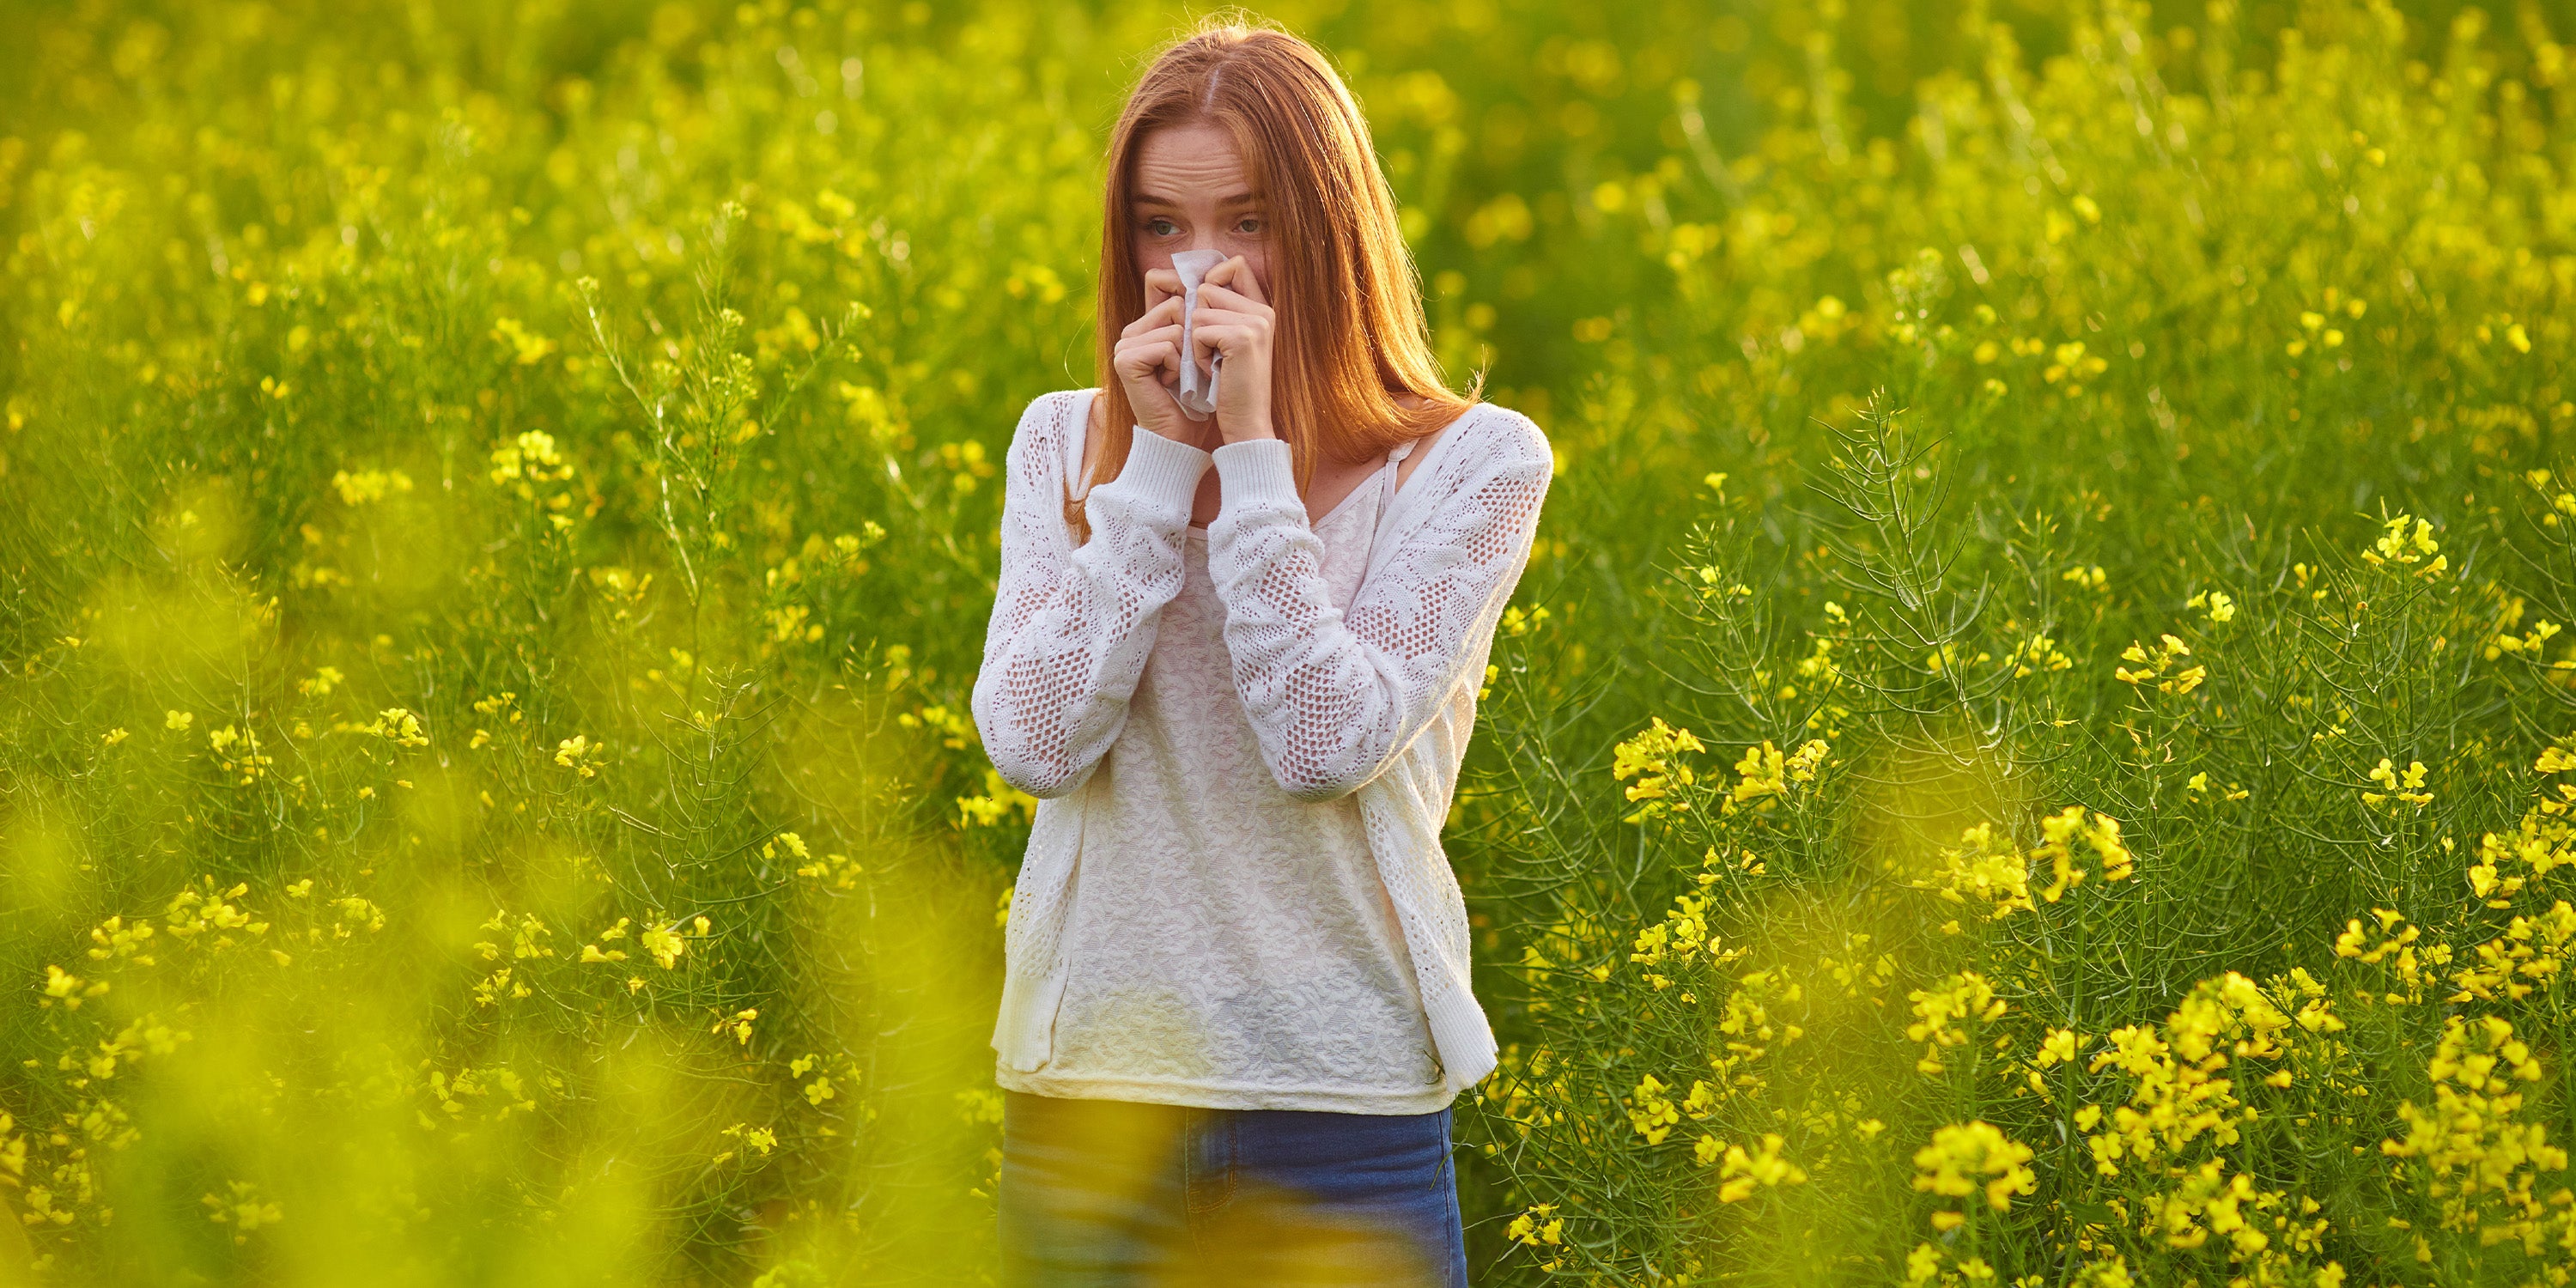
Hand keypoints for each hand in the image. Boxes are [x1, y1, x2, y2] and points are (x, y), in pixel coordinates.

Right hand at [1110, 286, 1194, 444]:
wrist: (1181, 436)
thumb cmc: (1197, 395)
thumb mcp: (1200, 348)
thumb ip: (1197, 314)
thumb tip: (1212, 275)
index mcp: (1146, 324)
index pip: (1161, 281)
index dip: (1186, 292)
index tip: (1203, 323)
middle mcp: (1131, 331)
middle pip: (1177, 304)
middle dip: (1195, 337)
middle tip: (1189, 367)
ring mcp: (1124, 344)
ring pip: (1176, 324)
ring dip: (1188, 354)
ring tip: (1180, 377)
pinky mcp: (1125, 359)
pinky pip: (1168, 344)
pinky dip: (1178, 365)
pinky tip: (1170, 383)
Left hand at [1187, 256, 1275, 444]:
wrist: (1247, 424)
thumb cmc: (1231, 388)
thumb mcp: (1227, 344)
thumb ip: (1219, 311)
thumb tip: (1191, 283)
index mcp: (1263, 308)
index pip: (1234, 265)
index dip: (1210, 280)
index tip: (1203, 312)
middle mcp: (1263, 310)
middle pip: (1207, 286)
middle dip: (1197, 319)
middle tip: (1210, 350)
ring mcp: (1255, 322)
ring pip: (1199, 308)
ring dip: (1195, 339)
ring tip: (1213, 363)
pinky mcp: (1242, 337)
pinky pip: (1198, 329)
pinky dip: (1197, 353)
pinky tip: (1213, 371)